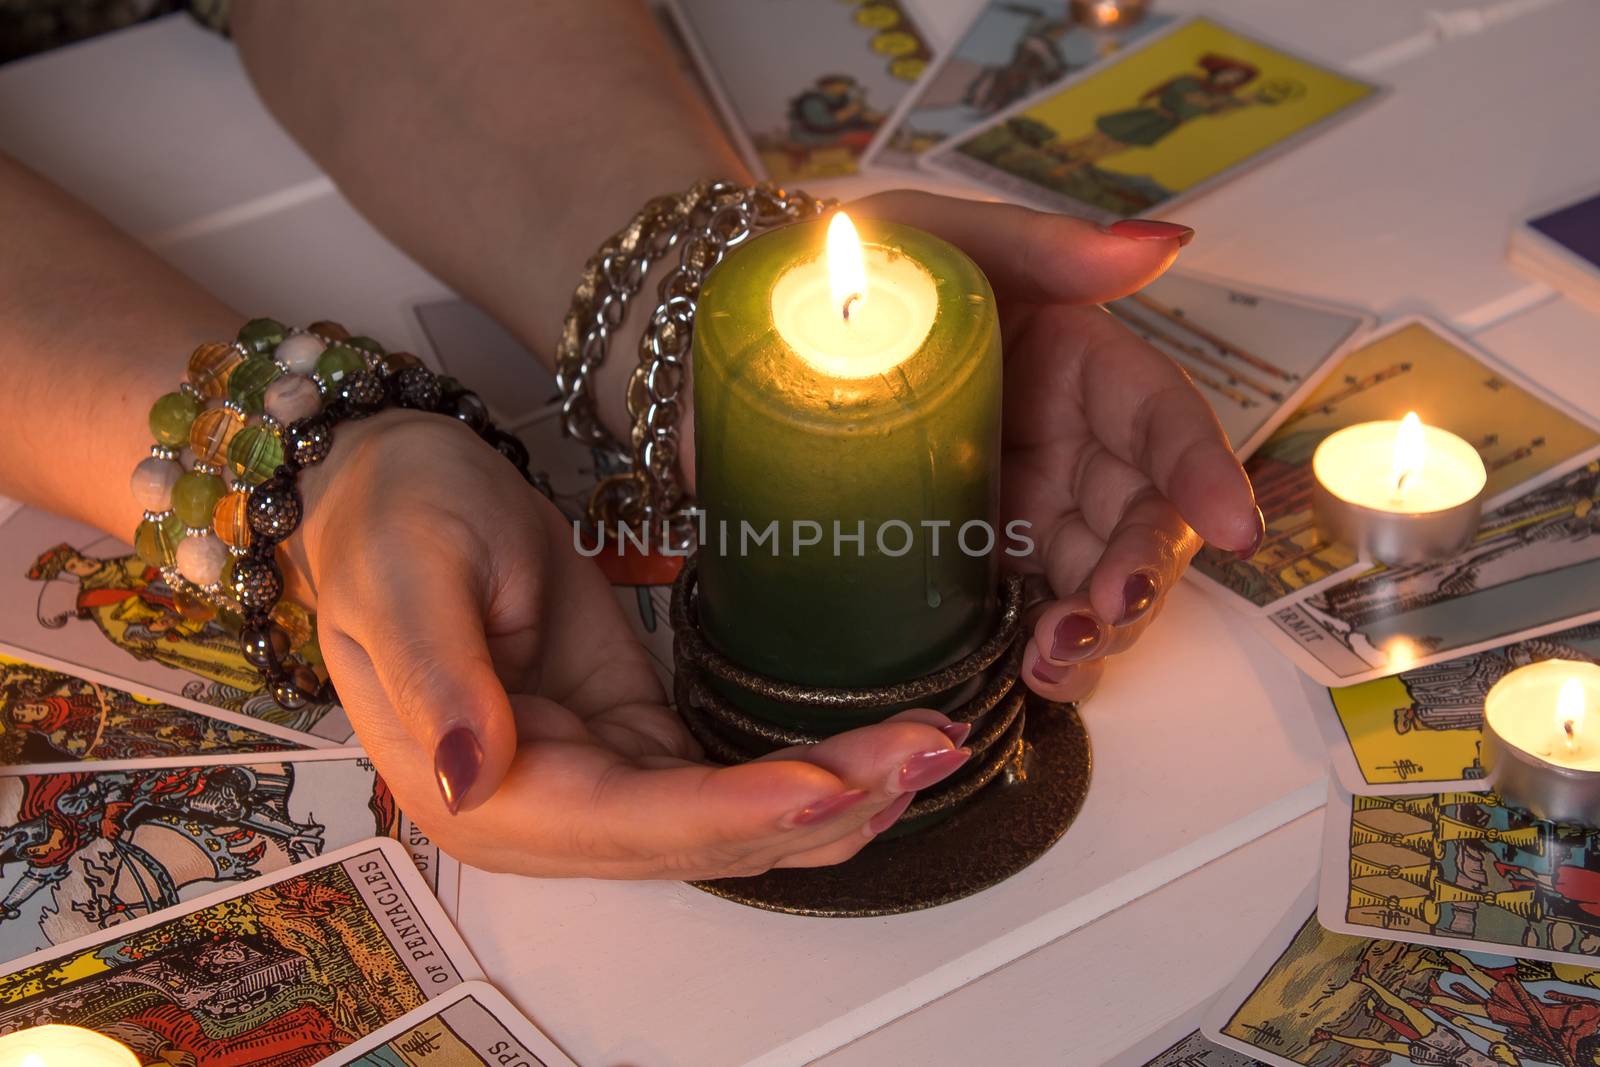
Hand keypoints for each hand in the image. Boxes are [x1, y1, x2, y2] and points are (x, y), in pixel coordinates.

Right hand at [297, 411, 970, 876]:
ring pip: (733, 824)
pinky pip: (731, 785)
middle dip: (825, 805)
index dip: (736, 811)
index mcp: (479, 790)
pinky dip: (807, 778)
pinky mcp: (632, 743)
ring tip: (931, 750)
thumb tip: (470, 776)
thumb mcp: (403, 574)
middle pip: (703, 838)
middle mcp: (543, 812)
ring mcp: (595, 783)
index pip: (628, 822)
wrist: (397, 485)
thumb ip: (436, 680)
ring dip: (836, 799)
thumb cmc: (389, 518)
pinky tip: (873, 758)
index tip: (831, 781)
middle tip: (927, 749)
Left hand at [851, 193, 1263, 703]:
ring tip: (1055, 658)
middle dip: (1143, 575)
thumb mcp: (932, 236)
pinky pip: (1025, 617)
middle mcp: (1067, 445)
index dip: (1204, 473)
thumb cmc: (855, 275)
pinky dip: (1039, 652)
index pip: (1163, 421)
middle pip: (1142, 520)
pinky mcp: (969, 564)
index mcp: (1078, 364)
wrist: (749, 342)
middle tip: (1108, 608)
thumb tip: (1158, 245)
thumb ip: (1040, 245)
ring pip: (1095, 583)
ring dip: (1095, 630)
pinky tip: (1027, 673)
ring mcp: (1022, 511)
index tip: (1233, 527)